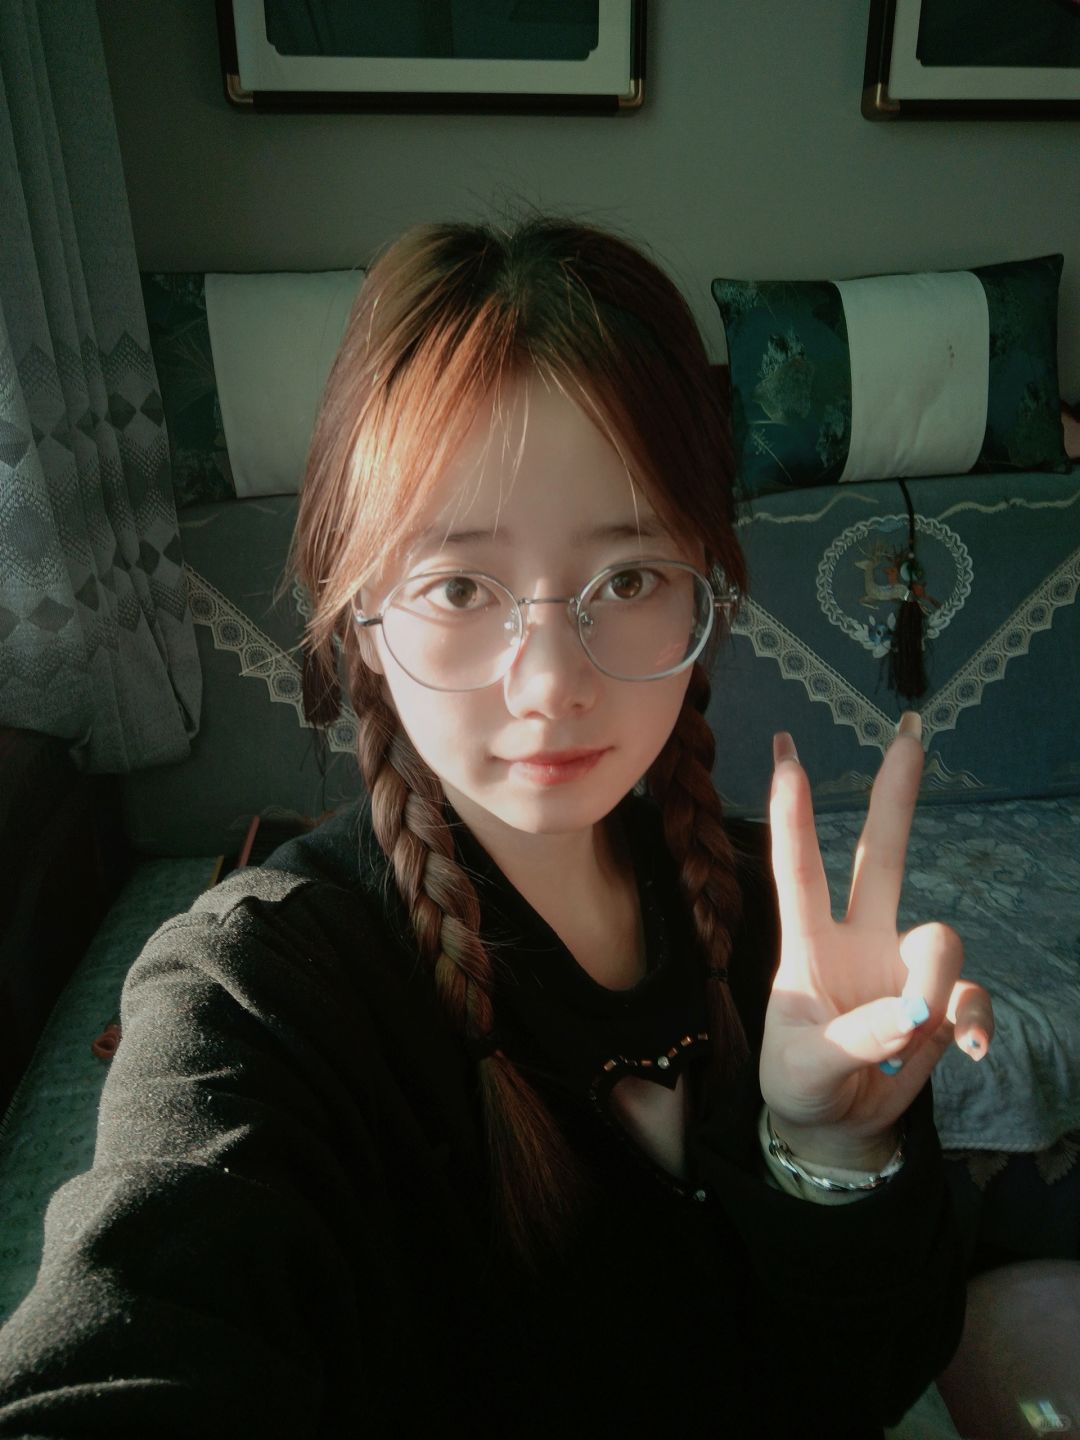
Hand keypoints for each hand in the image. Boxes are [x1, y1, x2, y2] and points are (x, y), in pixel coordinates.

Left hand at [759, 715, 994, 1169]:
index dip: (792, 814)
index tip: (786, 752)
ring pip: (940, 938)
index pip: (798, 870)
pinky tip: (965, 1050)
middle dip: (895, 796)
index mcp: (808, 944)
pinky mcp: (941, 1007)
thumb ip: (854, 1038)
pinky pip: (972, 998)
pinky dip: (974, 1022)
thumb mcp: (803, 1066)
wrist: (834, 1126)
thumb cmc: (799, 1081)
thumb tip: (914, 1014)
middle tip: (910, 731)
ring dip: (935, 980)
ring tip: (916, 1028)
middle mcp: (859, 940)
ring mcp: (903, 968)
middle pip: (882, 856)